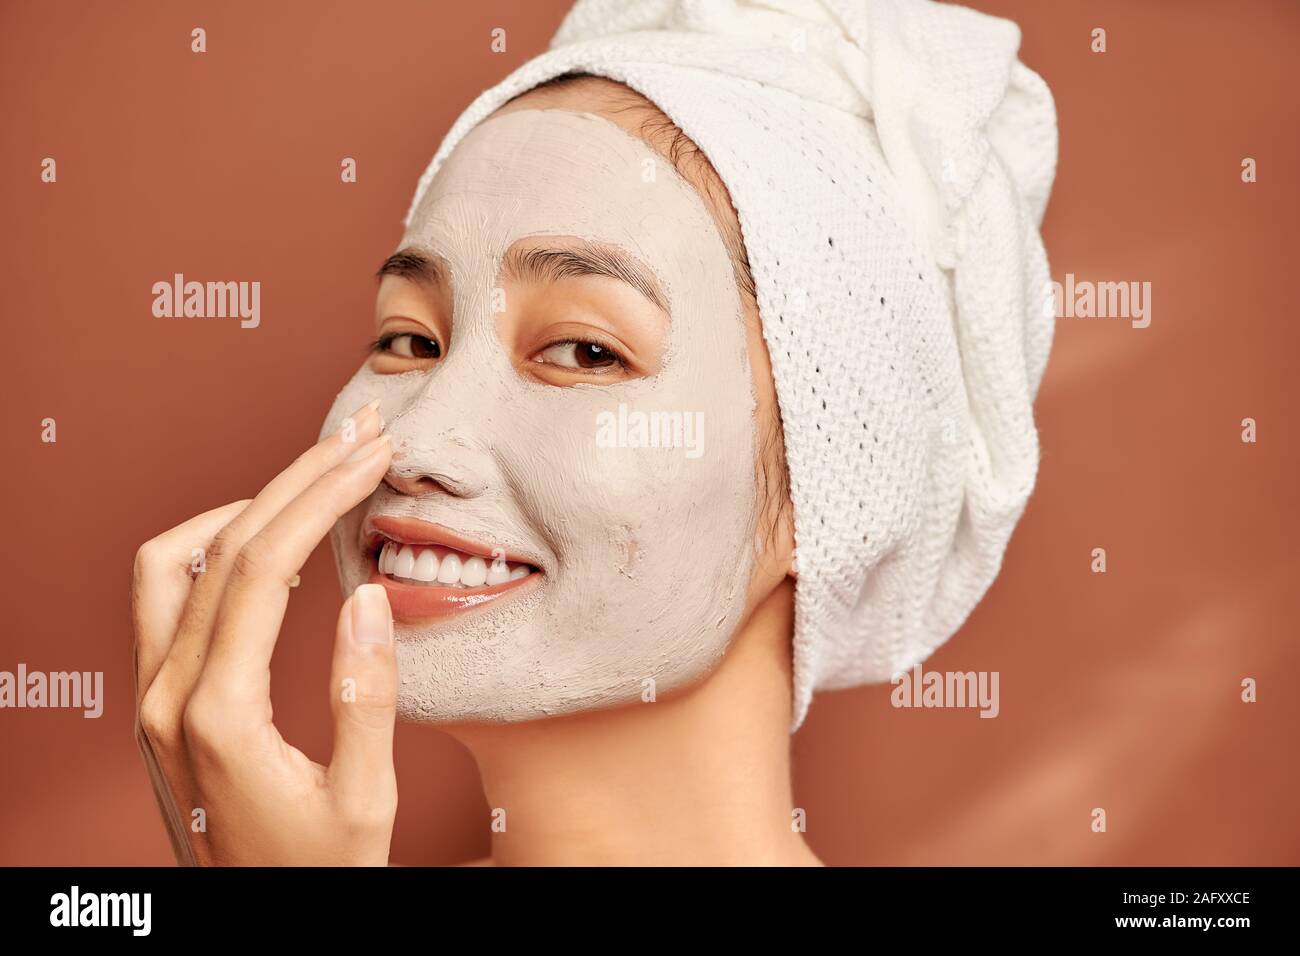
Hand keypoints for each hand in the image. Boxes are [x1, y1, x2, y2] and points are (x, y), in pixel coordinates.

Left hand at [130, 401, 396, 864]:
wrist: (257, 926)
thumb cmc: (313, 876)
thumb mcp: (363, 801)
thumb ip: (365, 697)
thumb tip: (369, 597)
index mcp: (215, 715)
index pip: (262, 567)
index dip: (321, 498)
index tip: (371, 455)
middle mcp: (164, 697)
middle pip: (220, 547)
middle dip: (295, 480)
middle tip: (358, 437)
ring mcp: (151, 701)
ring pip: (171, 563)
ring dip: (243, 508)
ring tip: (315, 480)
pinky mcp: (158, 707)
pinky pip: (167, 600)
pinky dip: (217, 552)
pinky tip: (273, 547)